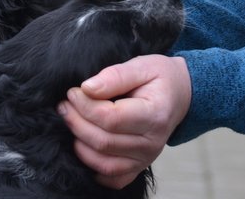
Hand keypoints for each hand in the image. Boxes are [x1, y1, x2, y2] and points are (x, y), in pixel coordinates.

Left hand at [57, 54, 190, 188]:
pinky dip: (93, 167)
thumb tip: (87, 88)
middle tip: (65, 105)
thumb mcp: (141, 65)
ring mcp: (146, 159)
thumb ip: (115, 76)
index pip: (110, 118)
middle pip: (103, 141)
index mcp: (155, 114)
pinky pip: (112, 178)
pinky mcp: (139, 167)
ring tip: (71, 121)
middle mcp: (152, 143)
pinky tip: (85, 146)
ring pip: (103, 163)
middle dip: (76, 122)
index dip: (85, 106)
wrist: (179, 94)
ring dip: (79, 143)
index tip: (73, 91)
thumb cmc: (159, 78)